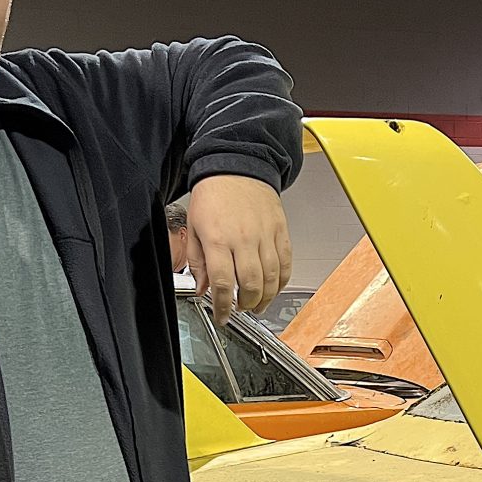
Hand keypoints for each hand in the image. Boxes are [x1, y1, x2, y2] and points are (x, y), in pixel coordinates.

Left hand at [185, 175, 292, 323]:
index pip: (222, 283)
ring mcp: (265, 235)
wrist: (237, 165)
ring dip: (265, 297)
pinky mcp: (280, 230)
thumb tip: (203, 289)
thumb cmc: (214, 194)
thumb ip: (198, 261)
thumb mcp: (194, 228)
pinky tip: (274, 288)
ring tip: (257, 304)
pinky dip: (282, 281)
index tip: (222, 316)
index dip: (222, 306)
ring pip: (271, 277)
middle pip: (250, 284)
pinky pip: (286, 262)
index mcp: (218, 239)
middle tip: (240, 308)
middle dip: (245, 304)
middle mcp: (243, 238)